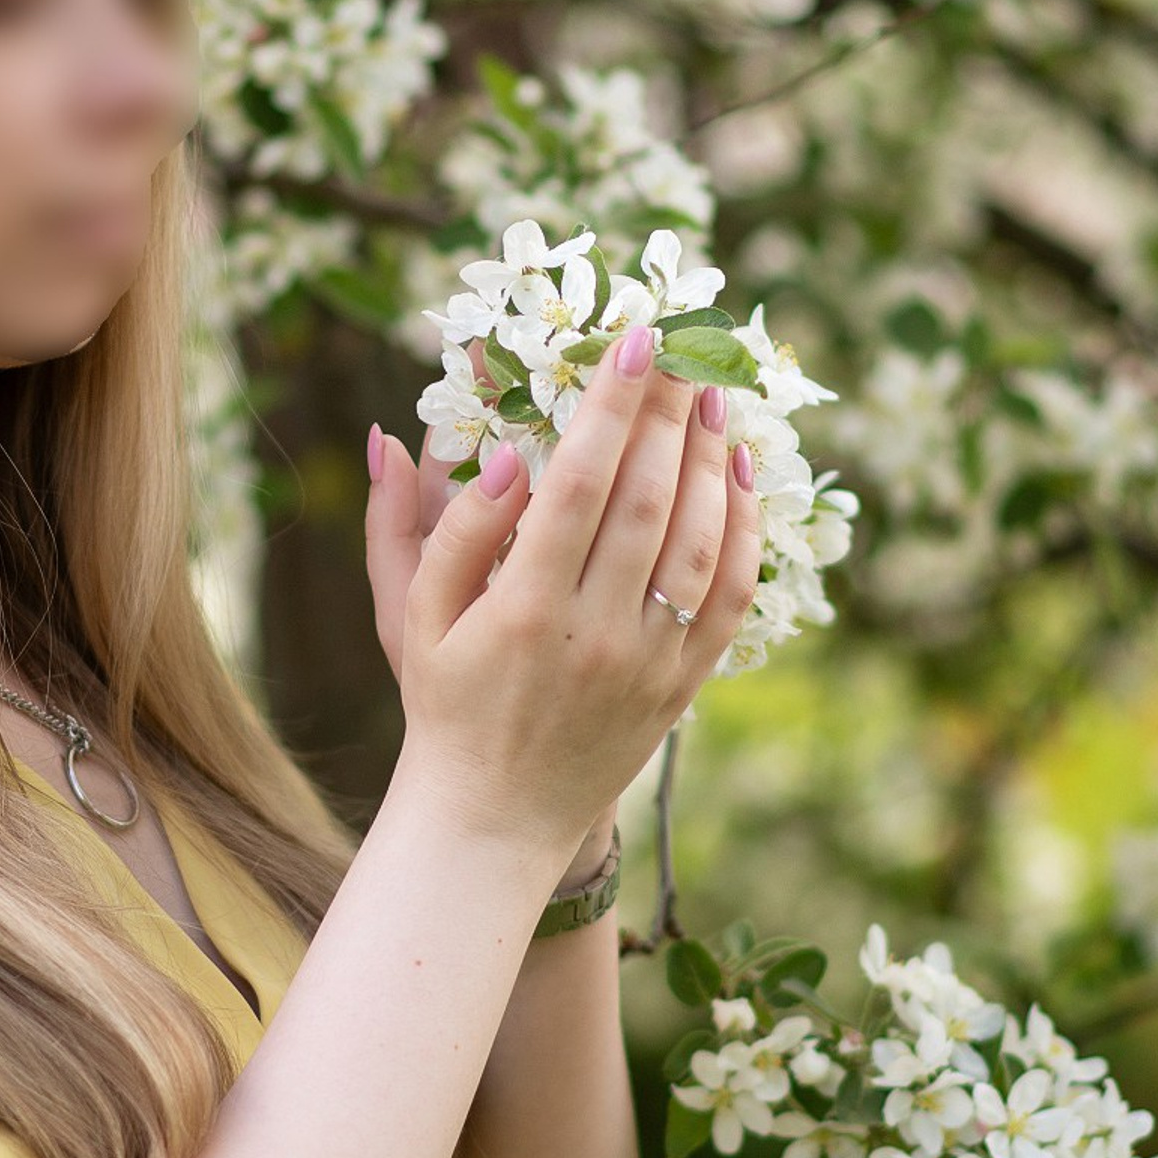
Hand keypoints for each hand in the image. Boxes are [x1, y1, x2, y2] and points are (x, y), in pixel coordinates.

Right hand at [366, 320, 760, 865]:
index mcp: (521, 611)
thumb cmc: (446, 702)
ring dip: (711, 457)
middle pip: (648, 499)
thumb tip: (496, 452)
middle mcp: (593, 635)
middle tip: (681, 343)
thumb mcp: (415, 615)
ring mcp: (648, 662)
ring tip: (710, 393)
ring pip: (699, 541)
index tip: (633, 341)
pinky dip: (742, 528)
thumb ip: (440, 528)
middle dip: (668, 410)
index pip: (578, 485)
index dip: (612, 407)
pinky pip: (729, 595)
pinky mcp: (682, 684)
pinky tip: (737, 472)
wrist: (496, 817)